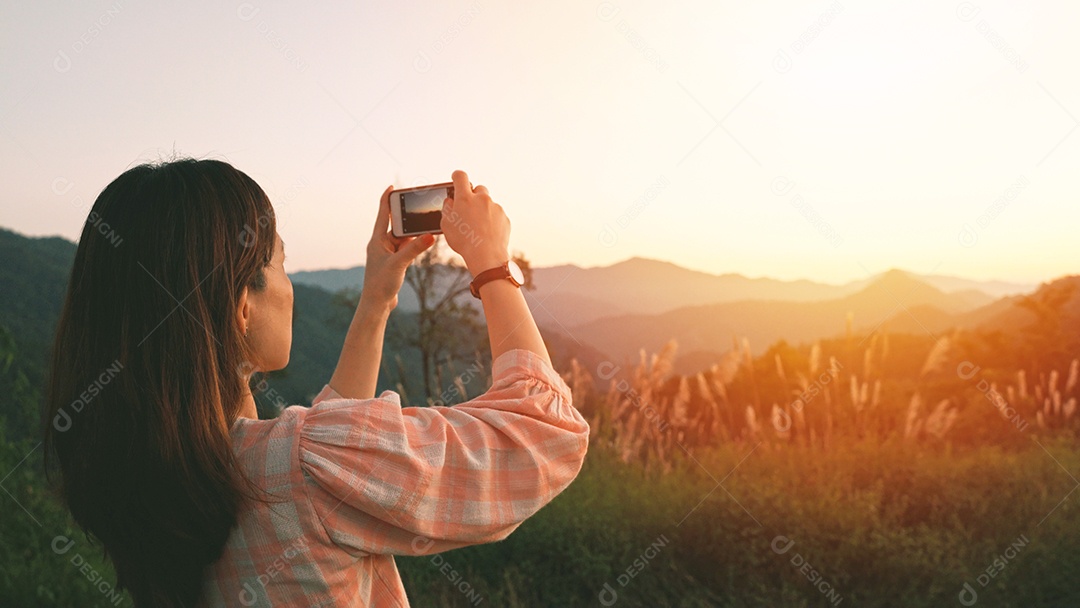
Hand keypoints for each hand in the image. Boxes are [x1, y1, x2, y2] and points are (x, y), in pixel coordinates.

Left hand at [360, 186, 435, 312]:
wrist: (377, 304)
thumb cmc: (381, 284)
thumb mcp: (399, 264)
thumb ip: (414, 249)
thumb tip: (430, 235)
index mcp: (377, 240)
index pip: (383, 214)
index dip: (387, 199)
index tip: (392, 187)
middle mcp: (382, 244)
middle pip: (396, 225)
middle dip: (407, 217)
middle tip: (417, 207)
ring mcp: (388, 253)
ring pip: (404, 237)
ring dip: (414, 233)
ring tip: (426, 226)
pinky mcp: (395, 262)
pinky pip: (407, 248)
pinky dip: (415, 244)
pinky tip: (425, 242)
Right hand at [440, 170, 510, 275]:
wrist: (486, 256)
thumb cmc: (463, 241)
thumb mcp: (446, 224)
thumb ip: (447, 208)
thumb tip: (451, 201)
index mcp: (465, 198)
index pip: (461, 177)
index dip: (457, 176)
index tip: (456, 178)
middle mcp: (482, 198)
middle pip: (478, 189)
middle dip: (473, 196)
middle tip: (468, 209)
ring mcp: (495, 207)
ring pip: (488, 203)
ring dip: (482, 210)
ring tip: (477, 227)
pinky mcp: (504, 217)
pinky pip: (496, 214)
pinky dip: (491, 220)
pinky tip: (486, 233)